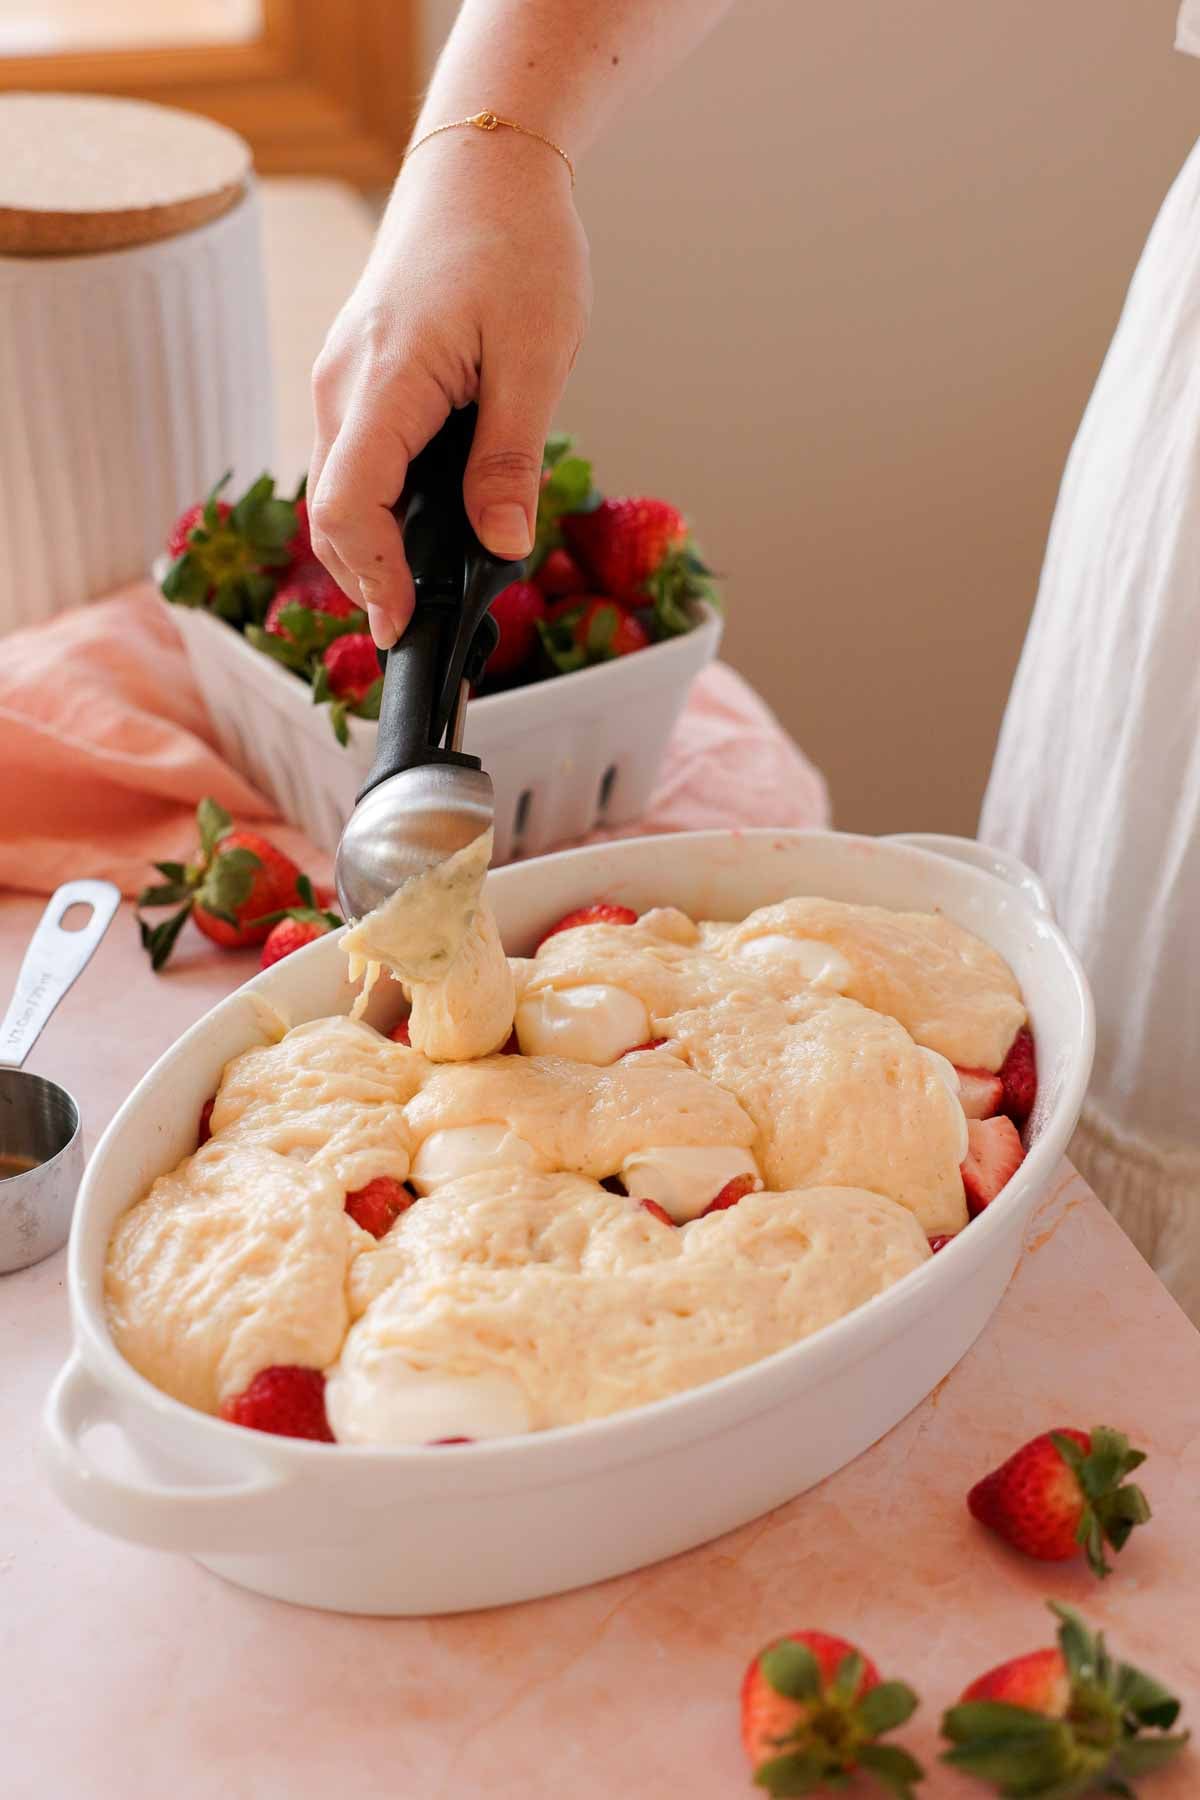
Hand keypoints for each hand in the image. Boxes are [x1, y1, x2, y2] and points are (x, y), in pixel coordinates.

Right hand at [308, 137, 590, 646]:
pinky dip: (376, 510)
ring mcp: (343, 382)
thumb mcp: (536, 357)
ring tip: (423, 595)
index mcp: (386, 381)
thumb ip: (510, 458)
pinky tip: (420, 533)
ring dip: (371, 549)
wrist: (484, 166)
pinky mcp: (359, 379)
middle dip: (369, 580)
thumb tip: (499, 543)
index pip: (346, 506)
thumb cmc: (517, 245)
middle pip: (330, 513)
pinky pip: (353, 462)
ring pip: (338, 491)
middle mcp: (344, 386)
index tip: (405, 628)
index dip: (373, 578)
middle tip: (420, 632)